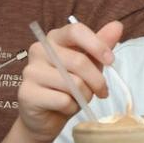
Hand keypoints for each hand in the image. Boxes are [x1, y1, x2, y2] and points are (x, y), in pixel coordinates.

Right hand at [17, 20, 124, 142]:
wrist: (46, 116)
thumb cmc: (69, 87)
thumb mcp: (89, 65)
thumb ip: (100, 45)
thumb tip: (117, 26)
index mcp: (54, 38)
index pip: (75, 31)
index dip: (97, 45)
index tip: (111, 61)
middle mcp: (38, 50)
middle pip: (79, 61)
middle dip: (97, 81)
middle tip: (102, 92)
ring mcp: (30, 71)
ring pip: (73, 83)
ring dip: (84, 96)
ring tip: (80, 99)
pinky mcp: (27, 93)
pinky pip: (63, 100)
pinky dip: (71, 107)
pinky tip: (65, 107)